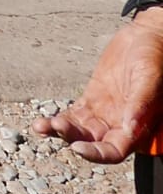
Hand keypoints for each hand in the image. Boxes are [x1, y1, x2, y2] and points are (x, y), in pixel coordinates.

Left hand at [34, 9, 162, 162]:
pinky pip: (73, 115)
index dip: (97, 154)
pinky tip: (42, 123)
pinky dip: (59, 120)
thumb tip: (130, 128)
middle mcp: (119, 127)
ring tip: (41, 126)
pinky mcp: (92, 101)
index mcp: (137, 130)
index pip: (115, 151)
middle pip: (93, 143)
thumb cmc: (155, 60)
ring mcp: (104, 115)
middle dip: (73, 139)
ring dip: (61, 131)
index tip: (78, 147)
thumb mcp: (150, 80)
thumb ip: (141, 105)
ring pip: (80, 131)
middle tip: (56, 127)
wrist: (145, 39)